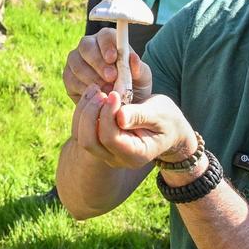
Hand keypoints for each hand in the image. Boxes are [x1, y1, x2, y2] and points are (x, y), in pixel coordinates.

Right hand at [63, 27, 150, 102]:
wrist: (121, 105)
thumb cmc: (134, 86)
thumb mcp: (142, 79)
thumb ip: (139, 69)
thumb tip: (133, 58)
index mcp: (108, 41)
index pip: (104, 35)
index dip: (106, 45)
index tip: (113, 58)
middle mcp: (89, 46)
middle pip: (86, 46)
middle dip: (98, 62)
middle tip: (111, 78)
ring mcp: (76, 61)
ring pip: (77, 64)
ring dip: (92, 77)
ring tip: (107, 91)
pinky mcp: (68, 77)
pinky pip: (71, 79)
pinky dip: (84, 88)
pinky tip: (96, 95)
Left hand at [70, 86, 195, 169]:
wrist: (168, 129)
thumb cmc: (167, 120)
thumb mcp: (160, 114)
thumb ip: (140, 116)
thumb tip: (119, 117)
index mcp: (135, 155)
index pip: (109, 138)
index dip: (107, 114)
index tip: (113, 93)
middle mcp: (117, 158)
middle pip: (89, 141)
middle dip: (90, 114)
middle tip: (100, 91)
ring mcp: (106, 152)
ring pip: (81, 136)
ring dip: (84, 110)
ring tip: (96, 89)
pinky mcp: (99, 142)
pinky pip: (81, 129)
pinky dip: (84, 110)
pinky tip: (94, 94)